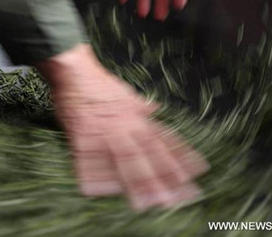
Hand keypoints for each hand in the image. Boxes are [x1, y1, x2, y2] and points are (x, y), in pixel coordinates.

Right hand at [37, 44, 207, 209]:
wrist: (74, 68)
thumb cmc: (96, 80)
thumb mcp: (124, 91)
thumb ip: (140, 104)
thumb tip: (154, 107)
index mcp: (135, 117)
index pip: (162, 140)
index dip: (180, 157)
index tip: (197, 173)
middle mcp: (125, 126)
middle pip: (148, 156)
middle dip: (163, 178)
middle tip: (176, 198)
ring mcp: (104, 132)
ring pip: (124, 161)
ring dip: (136, 183)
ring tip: (147, 203)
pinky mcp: (82, 136)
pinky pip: (88, 159)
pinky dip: (92, 175)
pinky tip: (98, 192)